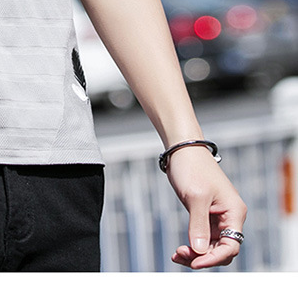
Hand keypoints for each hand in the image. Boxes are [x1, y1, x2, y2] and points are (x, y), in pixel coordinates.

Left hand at [165, 145, 246, 268]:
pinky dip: (193, 244)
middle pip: (221, 249)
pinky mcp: (205, 214)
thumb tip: (200, 252)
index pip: (230, 246)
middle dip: (202, 257)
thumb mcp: (195, 197)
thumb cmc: (191, 167)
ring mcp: (217, 216)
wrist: (182, 148)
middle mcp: (229, 217)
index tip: (194, 263)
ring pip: (211, 245)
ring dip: (196, 253)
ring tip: (177, 254)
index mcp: (234, 212)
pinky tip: (180, 250)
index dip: (213, 258)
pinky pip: (203, 237)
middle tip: (179, 255)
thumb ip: (198, 225)